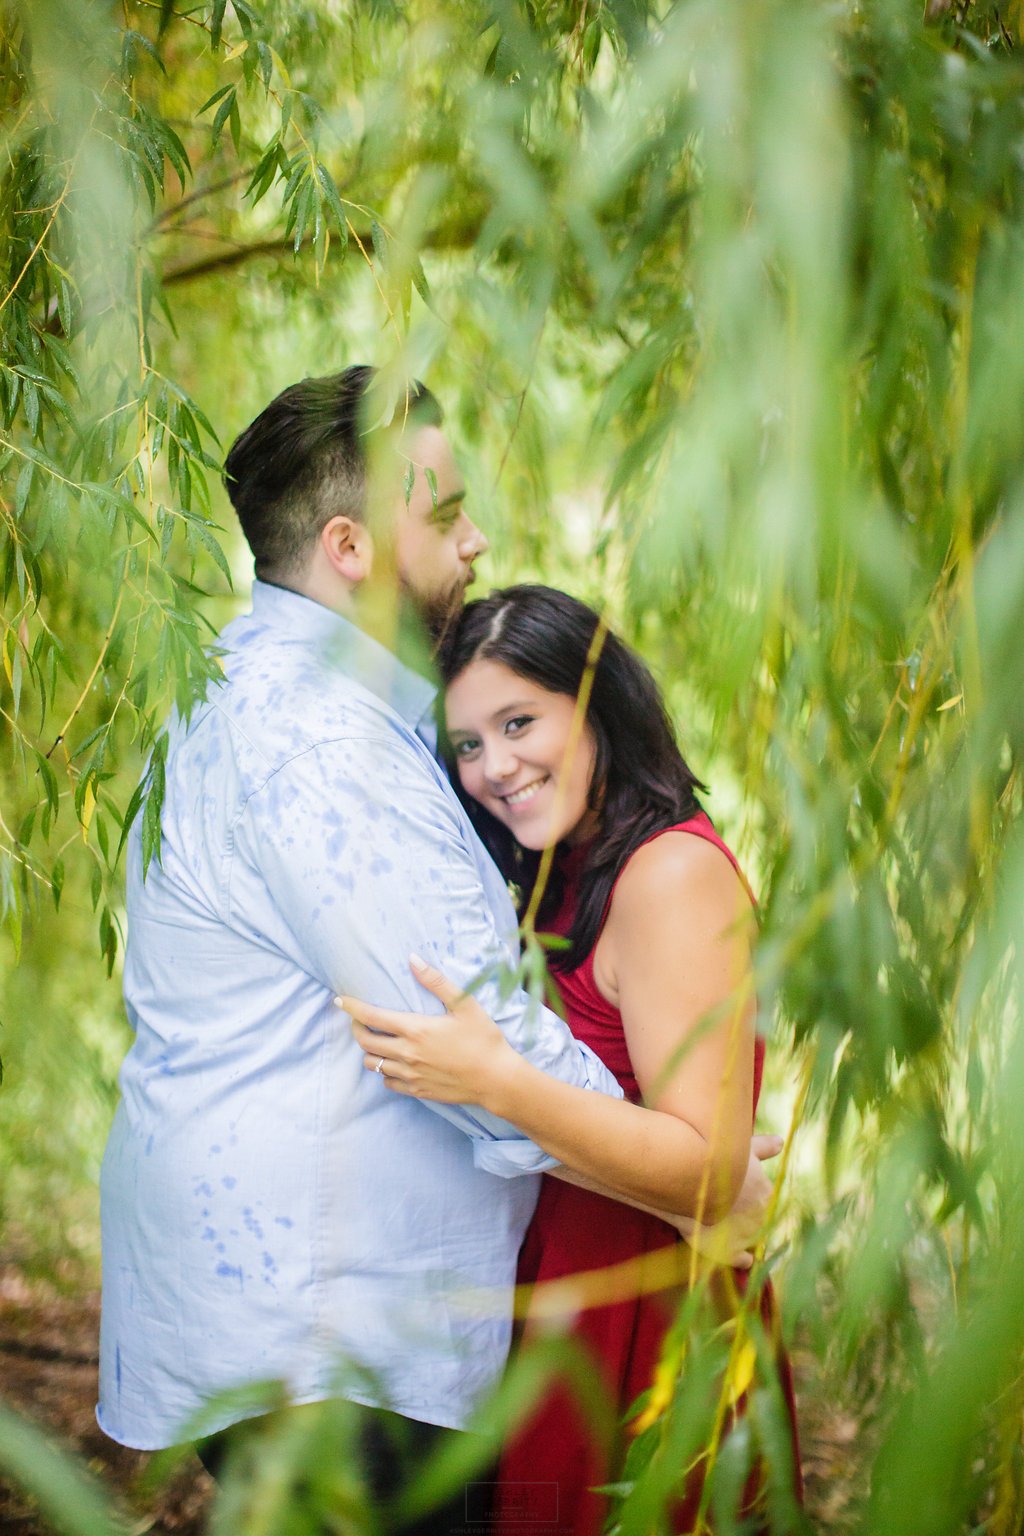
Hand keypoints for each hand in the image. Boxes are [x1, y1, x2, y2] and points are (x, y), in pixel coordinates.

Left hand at [339, 954, 515, 1107]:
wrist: (497, 1080)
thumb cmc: (484, 1039)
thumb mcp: (464, 1005)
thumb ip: (436, 981)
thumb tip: (413, 959)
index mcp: (415, 1029)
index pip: (370, 1017)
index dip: (351, 1008)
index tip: (339, 1001)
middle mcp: (407, 1054)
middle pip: (365, 1042)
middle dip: (356, 1028)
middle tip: (360, 1020)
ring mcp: (410, 1076)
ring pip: (373, 1065)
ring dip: (370, 1051)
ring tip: (378, 1041)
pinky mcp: (417, 1091)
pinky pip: (388, 1083)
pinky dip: (385, 1072)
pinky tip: (395, 1063)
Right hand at [672, 1133, 782, 1270]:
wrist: (689, 1178)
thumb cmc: (716, 1158)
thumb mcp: (742, 1147)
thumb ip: (763, 1148)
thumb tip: (781, 1141)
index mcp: (765, 1192)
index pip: (761, 1196)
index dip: (746, 1194)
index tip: (732, 1190)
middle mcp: (761, 1215)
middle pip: (755, 1217)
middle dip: (743, 1213)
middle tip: (722, 1205)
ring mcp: (747, 1236)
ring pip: (748, 1236)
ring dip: (738, 1232)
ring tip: (717, 1223)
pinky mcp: (731, 1252)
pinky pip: (743, 1260)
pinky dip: (742, 1258)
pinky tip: (740, 1256)